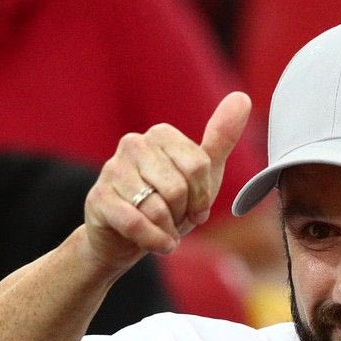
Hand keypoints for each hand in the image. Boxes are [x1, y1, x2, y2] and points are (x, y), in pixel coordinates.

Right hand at [83, 91, 251, 267]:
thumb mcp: (202, 173)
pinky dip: (154, 240)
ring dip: (168, 229)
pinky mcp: (98, 199)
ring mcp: (112, 170)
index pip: (198, 165)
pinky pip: (137, 224)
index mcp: (160, 134)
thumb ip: (221, 137)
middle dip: (182, 213)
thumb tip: (242, 97)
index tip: (196, 207)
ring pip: (157, 208)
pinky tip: (158, 243)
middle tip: (174, 217)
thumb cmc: (168, 202)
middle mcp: (133, 144)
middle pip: (177, 188)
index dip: (201, 197)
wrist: (127, 237)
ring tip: (161, 227)